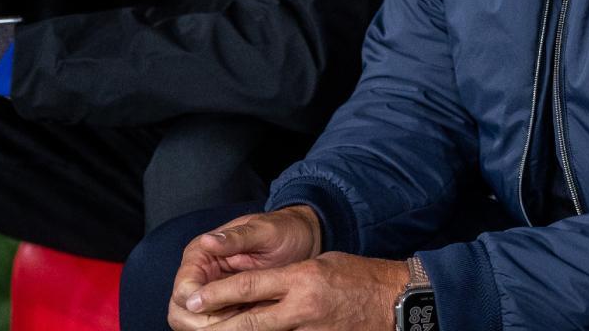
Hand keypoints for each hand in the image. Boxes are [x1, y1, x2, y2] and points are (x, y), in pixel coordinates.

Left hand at [171, 251, 406, 330]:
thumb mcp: (322, 263)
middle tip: (192, 322)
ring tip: (218, 330)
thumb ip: (288, 279)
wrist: (396, 301)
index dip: (218, 293)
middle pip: (248, 322)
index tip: (193, 298)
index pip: (250, 286)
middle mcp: (302, 308)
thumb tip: (259, 290)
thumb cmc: (360, 275)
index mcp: (302, 280)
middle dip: (216, 326)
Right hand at [172, 206, 323, 313]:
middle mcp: (199, 275)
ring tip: (251, 318)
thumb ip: (236, 238)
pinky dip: (229, 329)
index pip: (183, 290)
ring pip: (194, 324)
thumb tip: (207, 241)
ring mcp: (210, 292)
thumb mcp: (264, 232)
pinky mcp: (223, 305)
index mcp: (201, 254)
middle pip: (181, 312)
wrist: (303, 239)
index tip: (231, 306)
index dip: (200, 304)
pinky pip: (214, 327)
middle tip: (242, 319)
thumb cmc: (283, 231)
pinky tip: (253, 322)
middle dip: (206, 323)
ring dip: (217, 328)